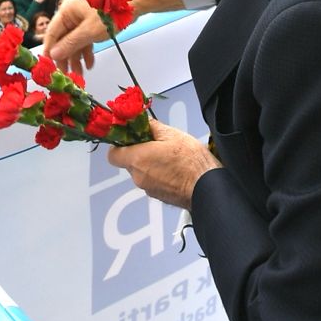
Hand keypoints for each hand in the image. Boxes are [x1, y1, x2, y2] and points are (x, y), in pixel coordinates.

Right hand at [45, 0, 107, 69]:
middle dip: (66, 57)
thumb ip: (71, 44)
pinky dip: (86, 50)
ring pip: (75, 40)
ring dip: (77, 57)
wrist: (134, 3)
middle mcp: (72, 12)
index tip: (48, 66)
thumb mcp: (89, 31)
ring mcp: (83, 16)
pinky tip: (89, 63)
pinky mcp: (92, 21)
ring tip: (79, 75)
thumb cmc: (111, 12)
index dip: (49, 50)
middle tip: (66, 75)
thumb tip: (54, 54)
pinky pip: (85, 37)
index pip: (52, 33)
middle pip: (64, 38)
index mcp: (67, 10)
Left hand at [106, 120, 220, 208]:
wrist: (207, 187)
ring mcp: (148, 189)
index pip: (113, 155)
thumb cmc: (190, 160)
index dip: (119, 146)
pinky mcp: (159, 197)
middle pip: (129, 163)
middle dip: (139, 153)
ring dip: (150, 164)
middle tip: (157, 144)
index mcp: (137, 159)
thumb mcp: (172, 134)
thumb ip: (152, 127)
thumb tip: (143, 123)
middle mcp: (138, 177)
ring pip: (141, 173)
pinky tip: (175, 170)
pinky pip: (152, 182)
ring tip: (170, 157)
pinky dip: (159, 175)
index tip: (131, 138)